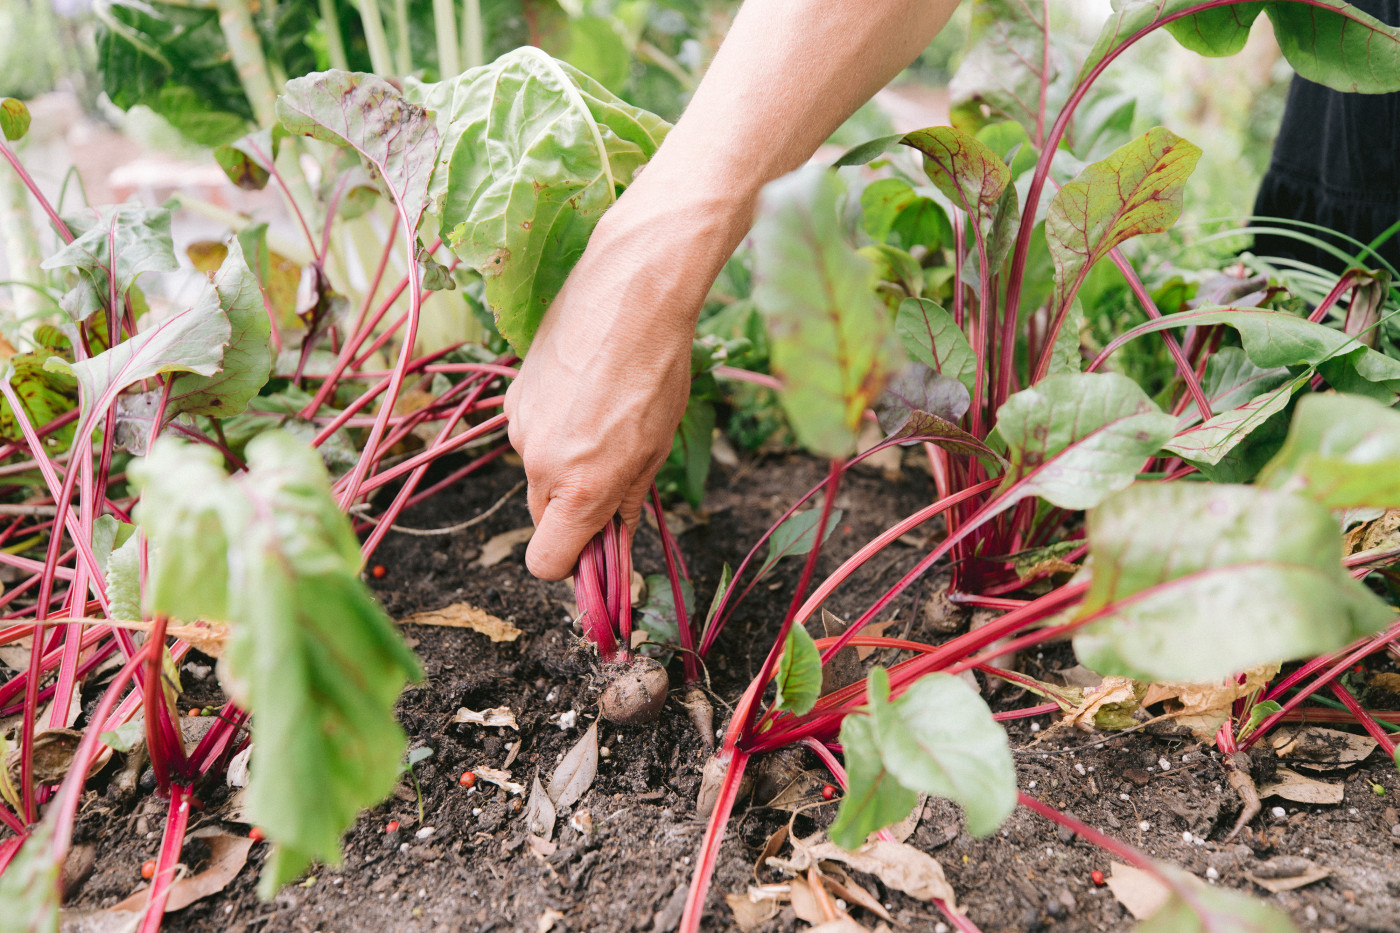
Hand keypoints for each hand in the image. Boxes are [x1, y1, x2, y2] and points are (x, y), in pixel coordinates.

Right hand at [504, 178, 739, 579]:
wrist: (630, 289)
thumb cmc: (656, 368)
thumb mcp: (656, 447)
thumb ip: (628, 503)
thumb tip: (616, 542)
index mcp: (579, 486)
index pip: (546, 563)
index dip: (571, 565)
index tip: (596, 550)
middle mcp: (539, 463)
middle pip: (544, 520)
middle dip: (574, 513)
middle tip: (615, 481)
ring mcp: (521, 427)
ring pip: (539, 474)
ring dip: (566, 466)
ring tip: (606, 421)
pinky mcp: (514, 396)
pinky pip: (533, 434)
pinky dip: (555, 430)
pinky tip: (587, 394)